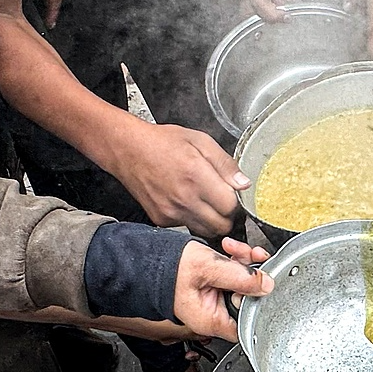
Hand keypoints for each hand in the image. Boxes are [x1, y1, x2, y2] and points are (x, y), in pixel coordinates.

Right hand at [103, 121, 246, 238]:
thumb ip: (225, 164)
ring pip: (205, 231)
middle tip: (223, 201)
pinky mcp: (161, 219)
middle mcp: (184, 198)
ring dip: (212, 220)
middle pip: (221, 225)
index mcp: (196, 175)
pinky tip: (187, 201)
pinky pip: (186, 227)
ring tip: (206, 201)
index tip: (234, 194)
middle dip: (228, 216)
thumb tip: (244, 183)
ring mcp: (171, 212)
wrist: (128, 150)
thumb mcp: (200, 141)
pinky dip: (192, 219)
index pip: (230, 206)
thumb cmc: (163, 142)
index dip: (237, 202)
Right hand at [172, 238, 274, 341]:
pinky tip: (228, 248)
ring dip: (243, 262)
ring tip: (235, 248)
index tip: (264, 282)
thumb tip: (266, 285)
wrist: (146, 258)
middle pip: (247, 297)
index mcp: (211, 319)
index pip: (248, 321)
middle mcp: (212, 312)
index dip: (260, 301)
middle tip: (251, 256)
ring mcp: (211, 299)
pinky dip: (232, 260)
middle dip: (252, 273)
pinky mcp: (209, 286)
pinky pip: (229, 275)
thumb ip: (240, 277)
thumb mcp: (209, 268)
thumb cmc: (165, 269)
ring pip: (240, 282)